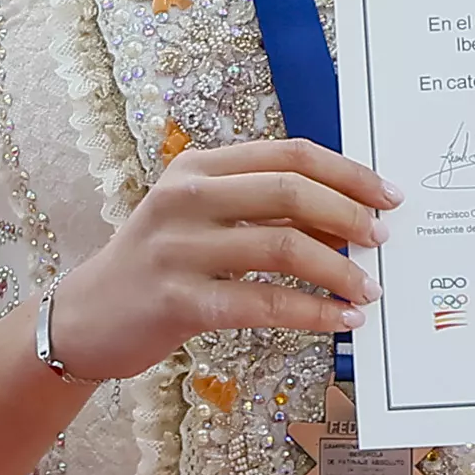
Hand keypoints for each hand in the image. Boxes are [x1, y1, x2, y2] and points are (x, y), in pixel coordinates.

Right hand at [40, 137, 392, 383]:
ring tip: (369, 289)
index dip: (347, 172)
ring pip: (283, 246)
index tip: (388, 196)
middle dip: (350, 215)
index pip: (288, 154)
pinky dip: (313, 312)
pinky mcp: (178, 300)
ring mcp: (178, 248)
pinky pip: (263, 303)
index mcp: (196, 168)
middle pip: (290, 190)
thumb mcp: (201, 220)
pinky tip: (340, 320)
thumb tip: (345, 217)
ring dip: (339, 270)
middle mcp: (184, 198)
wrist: (86, 318)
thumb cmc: (158, 267)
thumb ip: (261, 211)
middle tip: (382, 240)